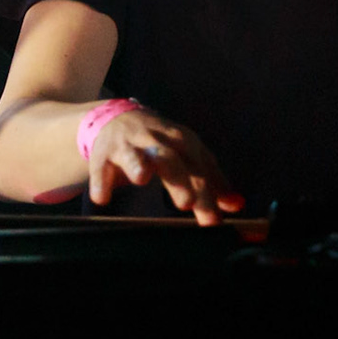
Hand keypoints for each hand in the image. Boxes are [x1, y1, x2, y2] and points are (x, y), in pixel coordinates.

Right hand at [88, 108, 244, 225]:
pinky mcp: (103, 154)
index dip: (209, 192)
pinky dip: (101, 182)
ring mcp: (128, 146)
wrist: (117, 118)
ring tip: (141, 178)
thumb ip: (211, 180)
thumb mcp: (188, 155)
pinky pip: (101, 169)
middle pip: (171, 160)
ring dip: (138, 164)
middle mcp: (156, 140)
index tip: (216, 220)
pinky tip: (103, 198)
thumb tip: (236, 204)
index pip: (199, 167)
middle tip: (187, 202)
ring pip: (134, 154)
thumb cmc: (160, 142)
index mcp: (182, 140)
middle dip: (179, 180)